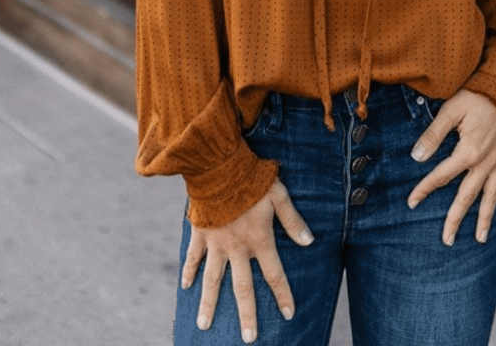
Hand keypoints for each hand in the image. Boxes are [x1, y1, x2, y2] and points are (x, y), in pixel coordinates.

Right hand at [181, 180, 313, 342]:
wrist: (220, 167)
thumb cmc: (253, 179)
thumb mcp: (279, 196)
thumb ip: (292, 220)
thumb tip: (309, 242)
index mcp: (258, 239)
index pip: (274, 274)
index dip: (282, 294)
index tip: (288, 314)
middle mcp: (237, 247)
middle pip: (242, 287)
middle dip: (246, 314)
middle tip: (248, 338)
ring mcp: (216, 243)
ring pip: (213, 280)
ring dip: (209, 303)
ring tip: (205, 326)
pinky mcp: (200, 233)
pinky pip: (193, 257)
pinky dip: (189, 271)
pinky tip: (185, 287)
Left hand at [406, 89, 495, 245]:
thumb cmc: (475, 96)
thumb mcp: (450, 111)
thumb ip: (433, 135)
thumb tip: (416, 157)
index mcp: (468, 153)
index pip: (441, 177)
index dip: (424, 190)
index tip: (411, 203)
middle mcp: (485, 163)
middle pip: (467, 197)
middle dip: (456, 220)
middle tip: (447, 241)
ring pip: (491, 196)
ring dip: (485, 218)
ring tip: (480, 238)